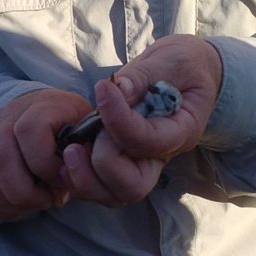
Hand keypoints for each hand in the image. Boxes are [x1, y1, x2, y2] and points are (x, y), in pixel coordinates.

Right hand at [0, 88, 91, 219]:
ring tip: (36, 204)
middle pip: (0, 157)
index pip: (29, 131)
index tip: (63, 176)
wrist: (50, 111)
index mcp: (41, 105)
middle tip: (49, 199)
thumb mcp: (88, 130)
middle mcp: (8, 114)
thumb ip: (86, 151)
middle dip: (26, 191)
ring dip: (11, 201)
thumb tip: (70, 176)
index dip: (45, 163)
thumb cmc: (75, 127)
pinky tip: (20, 207)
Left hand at [60, 35, 222, 206]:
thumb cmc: (183, 66)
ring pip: (113, 195)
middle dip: (104, 162)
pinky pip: (98, 186)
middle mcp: (161, 157)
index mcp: (180, 132)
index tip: (103, 89)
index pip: (148, 141)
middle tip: (90, 132)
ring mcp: (140, 164)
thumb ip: (143, 76)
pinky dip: (78, 176)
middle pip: (132, 186)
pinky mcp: (121, 163)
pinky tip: (68, 149)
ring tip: (71, 147)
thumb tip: (115, 90)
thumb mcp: (172, 61)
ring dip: (85, 176)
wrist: (186, 74)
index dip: (119, 120)